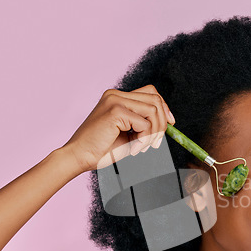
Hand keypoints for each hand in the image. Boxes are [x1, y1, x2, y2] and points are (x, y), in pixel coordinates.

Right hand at [61, 85, 175, 172]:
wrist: (79, 157)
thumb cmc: (102, 149)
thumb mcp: (128, 134)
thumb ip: (143, 124)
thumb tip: (167, 122)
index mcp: (117, 97)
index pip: (150, 93)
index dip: (164, 107)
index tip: (171, 124)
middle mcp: (116, 94)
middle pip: (155, 99)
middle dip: (162, 123)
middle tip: (155, 144)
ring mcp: (115, 100)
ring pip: (153, 110)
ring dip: (153, 133)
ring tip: (142, 147)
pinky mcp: (115, 110)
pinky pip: (144, 123)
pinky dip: (144, 139)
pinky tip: (134, 149)